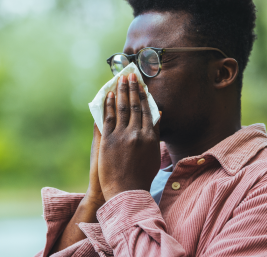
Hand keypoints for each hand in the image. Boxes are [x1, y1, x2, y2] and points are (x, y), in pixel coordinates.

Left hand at [98, 73, 160, 200]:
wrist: (126, 191)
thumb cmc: (141, 175)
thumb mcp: (154, 154)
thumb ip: (155, 133)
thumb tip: (157, 115)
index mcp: (150, 137)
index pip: (147, 110)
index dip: (144, 95)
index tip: (141, 84)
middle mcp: (137, 133)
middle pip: (135, 106)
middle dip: (132, 88)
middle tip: (129, 75)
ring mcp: (122, 136)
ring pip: (122, 109)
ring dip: (121, 92)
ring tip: (119, 80)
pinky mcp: (109, 140)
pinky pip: (109, 118)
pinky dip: (109, 105)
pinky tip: (109, 95)